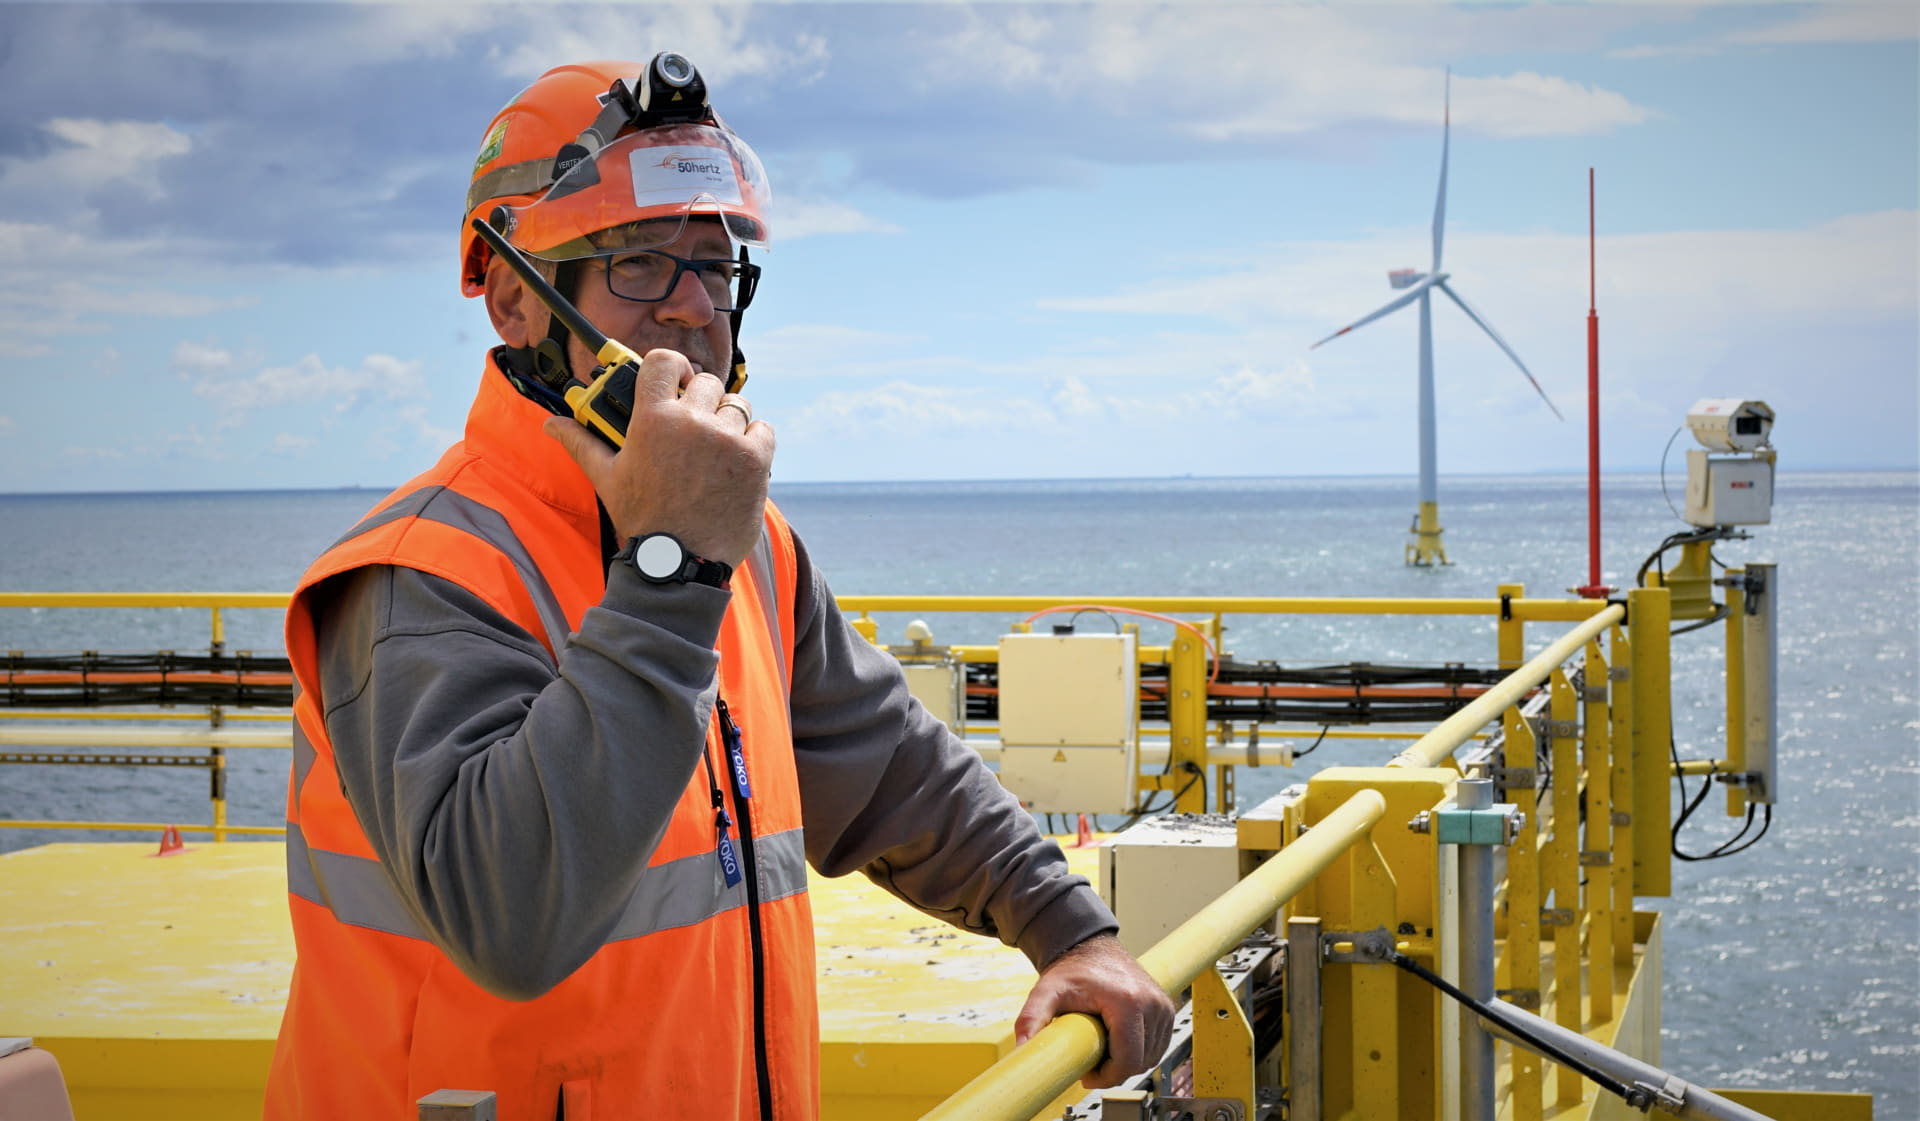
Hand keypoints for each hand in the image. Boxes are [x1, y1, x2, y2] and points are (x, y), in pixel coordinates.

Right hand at [544, 348, 774, 567]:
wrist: (679, 564)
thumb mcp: (607, 478)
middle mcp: (692, 421)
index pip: (665, 361)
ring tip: (716, 448)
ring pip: (737, 405)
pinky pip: (763, 429)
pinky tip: (738, 460)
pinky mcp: (755, 460)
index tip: (677, 381)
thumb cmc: (642, 520)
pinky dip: (755, 440)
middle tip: (694, 428)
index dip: (673, 367)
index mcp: (652, 418)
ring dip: (728, 420)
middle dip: (701, 400)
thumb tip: (552, 424)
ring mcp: (726, 439)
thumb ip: (582, 443)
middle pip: (706, 382)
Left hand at [1014, 934, 1174, 1088]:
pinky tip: (1118, 1043)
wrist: (1092, 946)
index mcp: (1128, 1002)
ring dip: (1128, 1062)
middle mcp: (1151, 1004)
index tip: (1087, 1075)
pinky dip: (1140, 1052)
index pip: (1127, 1061)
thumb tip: (1023, 1048)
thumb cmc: (1073, 969)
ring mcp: (1162, 1006)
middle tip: (1090, 1062)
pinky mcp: (1166, 1009)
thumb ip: (1032, 1018)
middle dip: (1114, 1071)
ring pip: (1151, 1057)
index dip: (1106, 1077)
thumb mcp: (1047, 991)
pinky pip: (1157, 1046)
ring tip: (1103, 1049)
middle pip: (1140, 1062)